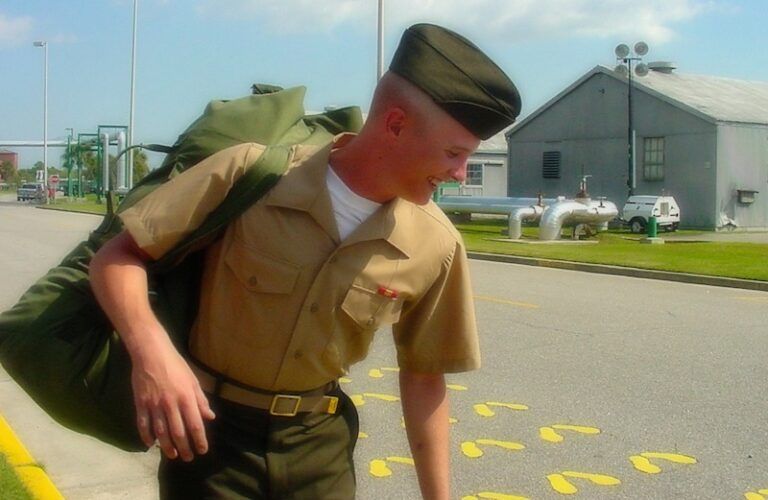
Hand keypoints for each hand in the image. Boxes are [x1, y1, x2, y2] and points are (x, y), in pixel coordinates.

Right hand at [130, 338, 215, 460]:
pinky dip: (147, 436)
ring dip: (167, 447)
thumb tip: (210, 417)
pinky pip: (143, 424)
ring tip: (173, 455)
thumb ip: (201, 400)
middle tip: (188, 458)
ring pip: (161, 432)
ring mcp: (154, 405)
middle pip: (178, 433)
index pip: (195, 425)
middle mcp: (171, 404)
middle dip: (185, 448)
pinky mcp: (140, 403)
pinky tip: (151, 445)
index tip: (202, 450)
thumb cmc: (176, 366)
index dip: (199, 440)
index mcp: (186, 398)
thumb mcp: (193, 380)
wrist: (151, 353)